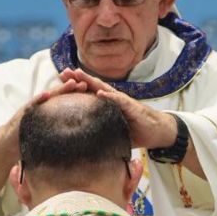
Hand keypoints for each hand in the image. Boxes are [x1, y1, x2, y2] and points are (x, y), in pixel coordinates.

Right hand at [0, 79, 89, 206]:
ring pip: (47, 96)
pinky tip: (46, 95)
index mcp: (47, 111)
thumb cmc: (28, 140)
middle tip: (86, 83)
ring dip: (59, 89)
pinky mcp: (22, 114)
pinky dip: (38, 99)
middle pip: (58, 95)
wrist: (6, 145)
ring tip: (71, 83)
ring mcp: (31, 108)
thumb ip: (58, 132)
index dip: (76, 96)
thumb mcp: (46, 136)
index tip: (90, 92)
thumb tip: (78, 139)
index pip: (64, 101)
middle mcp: (40, 106)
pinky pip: (31, 105)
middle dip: (71, 88)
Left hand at [59, 68, 177, 148]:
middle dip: (77, 78)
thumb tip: (83, 144)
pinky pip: (119, 100)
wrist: (157, 131)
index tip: (59, 83)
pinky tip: (99, 93)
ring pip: (103, 88)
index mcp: (107, 105)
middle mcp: (113, 99)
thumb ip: (99, 132)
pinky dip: (109, 96)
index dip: (75, 88)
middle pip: (92, 86)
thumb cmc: (135, 131)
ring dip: (90, 80)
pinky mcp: (132, 106)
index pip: (88, 94)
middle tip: (62, 72)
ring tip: (77, 74)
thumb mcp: (113, 132)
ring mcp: (122, 101)